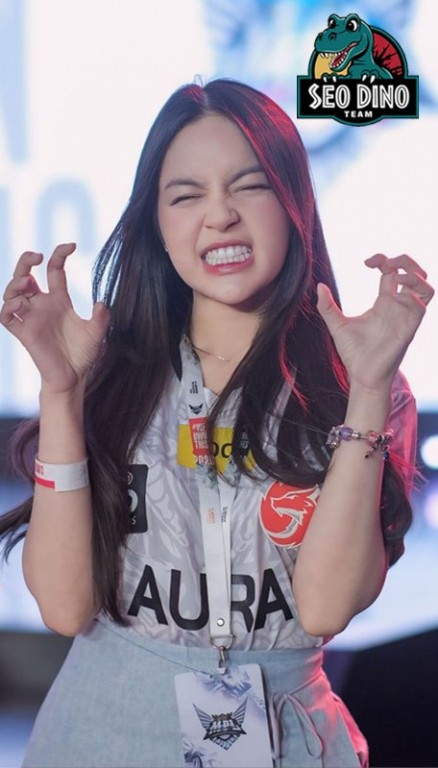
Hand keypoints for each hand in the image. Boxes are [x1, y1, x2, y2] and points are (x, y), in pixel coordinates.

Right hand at [0, 243, 110, 394]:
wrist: (74, 377)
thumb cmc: (84, 354)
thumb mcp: (96, 333)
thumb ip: (100, 318)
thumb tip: (102, 303)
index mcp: (59, 300)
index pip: (53, 270)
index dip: (59, 254)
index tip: (70, 245)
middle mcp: (42, 305)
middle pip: (25, 275)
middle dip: (25, 261)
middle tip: (36, 255)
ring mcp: (31, 318)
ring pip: (11, 293)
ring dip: (15, 282)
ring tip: (28, 282)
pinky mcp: (24, 333)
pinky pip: (7, 316)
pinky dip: (9, 307)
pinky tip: (21, 304)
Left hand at [316, 253, 433, 392]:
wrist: (361, 376)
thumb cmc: (353, 353)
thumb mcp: (337, 324)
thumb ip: (327, 306)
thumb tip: (319, 285)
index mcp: (384, 302)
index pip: (392, 272)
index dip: (384, 260)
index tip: (366, 262)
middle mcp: (398, 307)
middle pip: (415, 274)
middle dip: (406, 261)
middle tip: (388, 262)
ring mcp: (405, 317)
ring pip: (426, 288)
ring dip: (415, 276)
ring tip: (397, 276)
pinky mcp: (408, 329)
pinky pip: (421, 307)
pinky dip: (412, 297)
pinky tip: (395, 297)